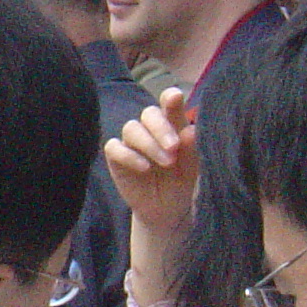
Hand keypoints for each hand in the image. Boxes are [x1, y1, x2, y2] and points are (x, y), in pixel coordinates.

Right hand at [103, 87, 197, 242]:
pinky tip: (145, 168)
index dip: (170, 98)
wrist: (167, 210)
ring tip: (167, 162)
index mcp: (172, 125)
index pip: (169, 104)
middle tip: (174, 147)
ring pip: (132, 128)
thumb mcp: (192, 168)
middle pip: (149, 113)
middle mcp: (150, 129)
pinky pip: (114, 147)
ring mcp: (131, 142)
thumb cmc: (182, 182)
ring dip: (149, 144)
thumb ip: (192, 149)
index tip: (175, 97)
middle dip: (161, 127)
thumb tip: (191, 131)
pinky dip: (129, 156)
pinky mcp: (116, 157)